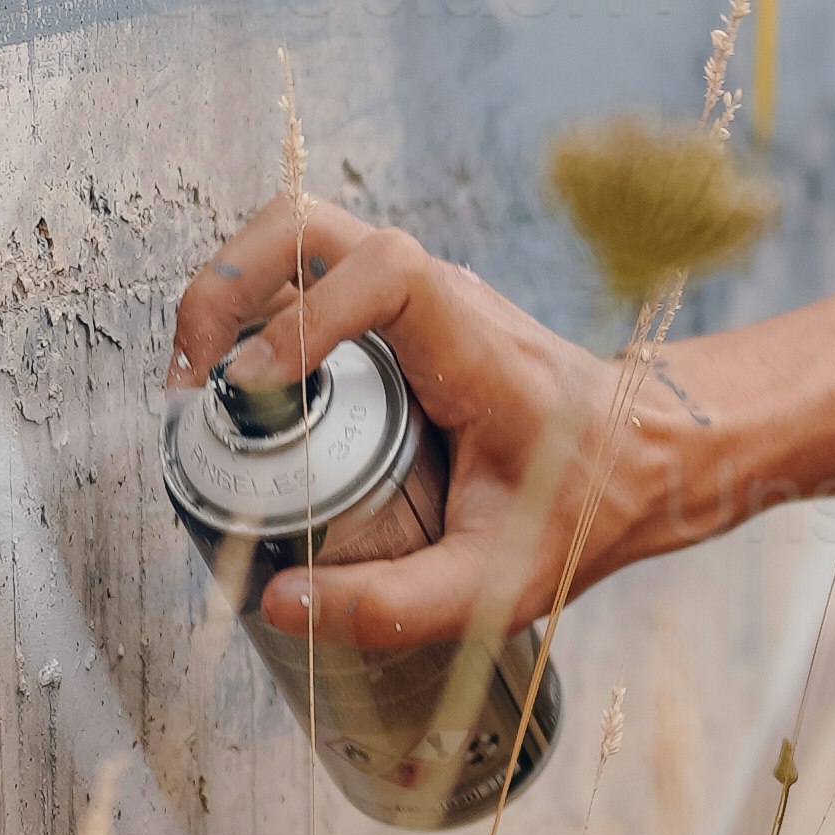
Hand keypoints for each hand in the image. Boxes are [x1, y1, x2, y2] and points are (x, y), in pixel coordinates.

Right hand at [165, 192, 726, 654]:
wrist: (640, 454)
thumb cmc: (578, 507)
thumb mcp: (497, 584)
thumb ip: (394, 606)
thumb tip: (276, 601)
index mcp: (475, 350)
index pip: (390, 274)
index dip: (307, 313)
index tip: (254, 386)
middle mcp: (439, 301)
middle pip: (312, 228)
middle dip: (229, 283)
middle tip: (193, 378)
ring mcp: (412, 299)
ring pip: (299, 241)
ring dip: (228, 293)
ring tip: (198, 386)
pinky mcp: (392, 315)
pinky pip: (305, 282)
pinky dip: (250, 315)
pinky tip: (235, 391)